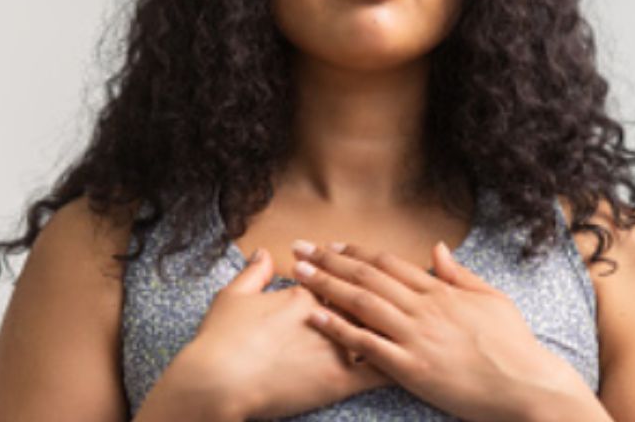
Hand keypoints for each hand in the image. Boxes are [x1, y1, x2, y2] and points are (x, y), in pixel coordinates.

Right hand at [179, 247, 393, 419]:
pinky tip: (413, 363)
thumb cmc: (219, 340)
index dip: (357, 275)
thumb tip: (266, 253)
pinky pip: (378, 371)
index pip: (344, 278)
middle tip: (406, 296)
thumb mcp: (232, 297)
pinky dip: (397, 364)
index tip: (369, 274)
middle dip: (387, 297)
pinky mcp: (338, 380)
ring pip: (380, 331)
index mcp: (306, 294)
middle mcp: (328, 316)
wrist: (216, 382)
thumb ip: (254, 272)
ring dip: (399, 328)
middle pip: (369, 300)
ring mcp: (336, 348)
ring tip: (418, 325)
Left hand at [291, 239, 591, 421]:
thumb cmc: (514, 344)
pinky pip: (366, 344)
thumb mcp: (491, 299)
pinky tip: (313, 317)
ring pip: (362, 303)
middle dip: (330, 261)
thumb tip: (437, 249)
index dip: (357, 253)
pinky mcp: (411, 368)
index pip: (390, 264)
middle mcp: (424, 308)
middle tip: (300, 248)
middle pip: (368, 277)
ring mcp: (416, 337)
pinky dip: (337, 329)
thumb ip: (459, 274)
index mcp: (442, 292)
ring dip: (326, 285)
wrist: (525, 384)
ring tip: (298, 273)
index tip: (333, 245)